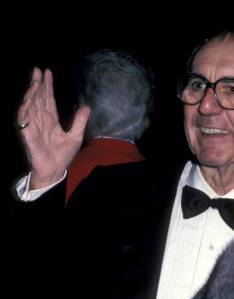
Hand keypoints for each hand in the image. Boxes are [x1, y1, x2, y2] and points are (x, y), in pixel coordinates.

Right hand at [17, 67, 90, 188]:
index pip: (47, 99)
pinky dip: (25, 108)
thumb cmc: (63, 156)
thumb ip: (80, 121)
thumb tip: (87, 107)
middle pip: (38, 98)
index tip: (47, 72)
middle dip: (37, 83)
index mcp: (51, 120)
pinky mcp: (27, 134)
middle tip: (37, 69)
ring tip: (35, 81)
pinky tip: (29, 99)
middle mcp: (40, 120)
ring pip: (30, 105)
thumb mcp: (75, 136)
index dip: (47, 86)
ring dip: (31, 92)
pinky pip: (24, 118)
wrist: (55, 170)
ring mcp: (33, 126)